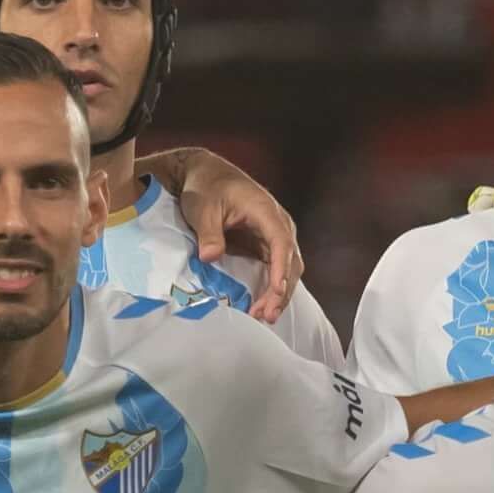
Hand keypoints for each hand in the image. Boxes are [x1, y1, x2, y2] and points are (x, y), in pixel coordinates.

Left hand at [155, 149, 299, 323]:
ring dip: (278, 294)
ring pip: (287, 269)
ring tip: (264, 317)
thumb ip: (209, 233)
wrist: (207, 176)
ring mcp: (275, 236)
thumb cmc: (206, 187)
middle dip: (281, 290)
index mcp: (266, 211)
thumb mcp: (203, 208)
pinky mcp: (266, 246)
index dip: (280, 269)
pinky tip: (262, 307)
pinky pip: (276, 270)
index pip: (281, 243)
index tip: (276, 291)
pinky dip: (272, 289)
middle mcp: (278, 224)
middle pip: (290, 261)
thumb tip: (210, 257)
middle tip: (266, 315)